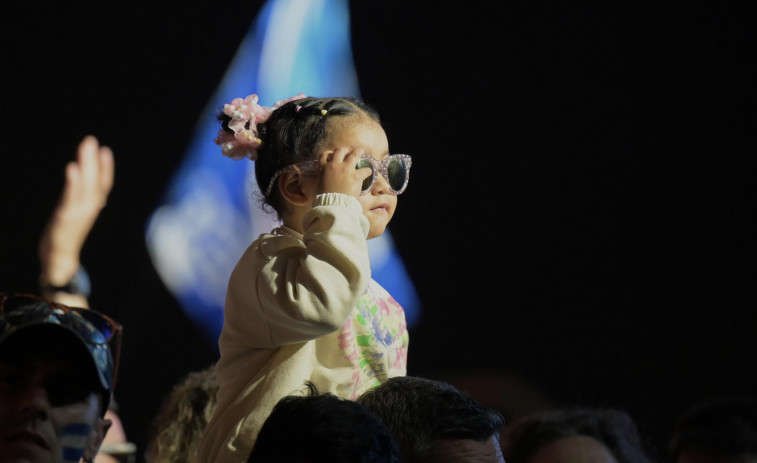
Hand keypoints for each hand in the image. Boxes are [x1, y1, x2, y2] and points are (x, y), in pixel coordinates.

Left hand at [38, 135, 113, 304]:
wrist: (59, 262)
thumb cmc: (65, 237)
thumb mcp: (73, 215)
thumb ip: (79, 199)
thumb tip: (83, 184)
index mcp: (92, 207)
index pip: (103, 185)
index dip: (106, 168)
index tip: (105, 150)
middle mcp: (88, 210)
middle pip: (95, 182)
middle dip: (94, 161)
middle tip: (91, 141)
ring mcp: (78, 215)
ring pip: (86, 187)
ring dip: (87, 166)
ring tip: (86, 149)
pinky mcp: (65, 220)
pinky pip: (71, 198)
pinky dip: (73, 183)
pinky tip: (72, 169)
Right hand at [316, 147, 371, 196]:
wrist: (333, 205)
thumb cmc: (324, 197)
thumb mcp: (320, 184)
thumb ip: (323, 176)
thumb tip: (326, 177)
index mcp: (324, 168)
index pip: (325, 154)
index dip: (330, 153)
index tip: (333, 155)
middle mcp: (336, 165)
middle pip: (341, 150)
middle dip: (345, 150)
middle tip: (349, 152)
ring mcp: (347, 170)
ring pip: (355, 154)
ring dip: (359, 152)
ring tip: (362, 151)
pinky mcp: (356, 177)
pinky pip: (365, 170)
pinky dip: (367, 171)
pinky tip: (368, 172)